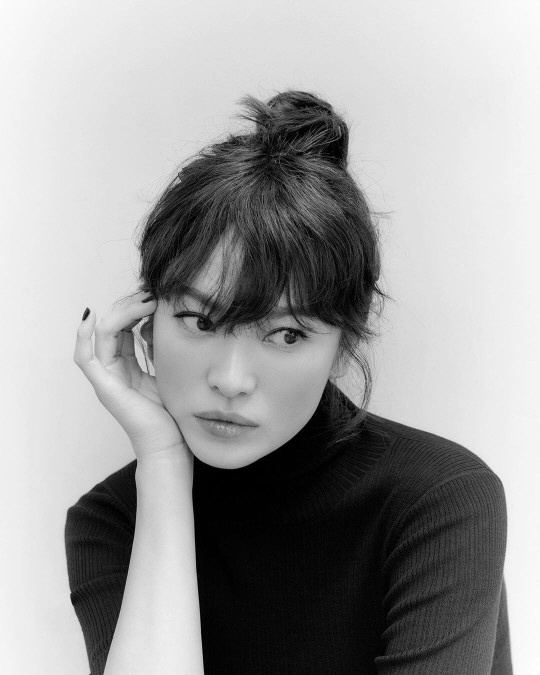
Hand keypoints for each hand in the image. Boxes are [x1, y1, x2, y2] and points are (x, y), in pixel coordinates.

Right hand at [74, 291, 191, 465]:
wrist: (170, 448)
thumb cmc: (173, 416)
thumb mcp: (170, 373)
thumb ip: (162, 350)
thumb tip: (164, 323)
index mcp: (127, 367)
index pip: (125, 328)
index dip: (137, 309)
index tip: (158, 297)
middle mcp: (113, 370)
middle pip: (113, 326)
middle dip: (131, 306)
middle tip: (153, 295)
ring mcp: (106, 378)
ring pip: (103, 334)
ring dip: (122, 312)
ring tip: (146, 301)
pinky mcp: (104, 387)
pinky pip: (85, 358)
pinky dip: (82, 336)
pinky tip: (89, 316)